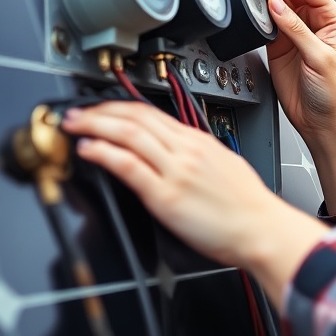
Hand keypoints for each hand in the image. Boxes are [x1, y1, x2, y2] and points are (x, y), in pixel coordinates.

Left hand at [61, 101, 273, 266]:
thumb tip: (176, 151)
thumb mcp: (224, 165)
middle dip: (99, 111)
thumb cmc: (247, 205)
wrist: (262, 229)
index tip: (99, 108)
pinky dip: (104, 153)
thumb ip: (197, 155)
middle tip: (75, 113)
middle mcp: (186, 150)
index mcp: (199, 141)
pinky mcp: (166, 196)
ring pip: (128, 134)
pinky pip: (129, 166)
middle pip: (135, 118)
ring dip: (95, 126)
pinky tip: (89, 150)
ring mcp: (175, 171)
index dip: (118, 106)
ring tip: (74, 126)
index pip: (151, 113)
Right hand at [246, 0, 335, 214]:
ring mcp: (295, 29)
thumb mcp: (319, 58)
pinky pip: (265, 16)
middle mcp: (314, 19)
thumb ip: (296, 30)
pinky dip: (255, 5)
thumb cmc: (333, 93)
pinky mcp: (279, 42)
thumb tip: (276, 3)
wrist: (321, 121)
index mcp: (331, 17)